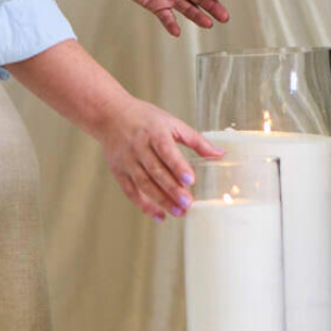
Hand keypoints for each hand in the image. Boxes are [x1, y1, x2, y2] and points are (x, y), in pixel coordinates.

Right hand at [96, 98, 224, 221]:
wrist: (110, 115)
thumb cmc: (144, 118)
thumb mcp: (171, 122)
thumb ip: (195, 140)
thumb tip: (220, 153)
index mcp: (154, 132)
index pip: (166, 150)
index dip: (178, 166)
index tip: (190, 180)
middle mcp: (139, 147)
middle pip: (156, 171)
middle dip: (172, 189)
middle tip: (188, 203)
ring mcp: (128, 161)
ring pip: (144, 184)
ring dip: (161, 200)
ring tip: (178, 212)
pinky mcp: (119, 171)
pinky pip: (131, 192)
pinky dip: (144, 206)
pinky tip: (159, 215)